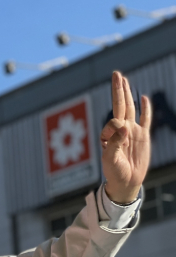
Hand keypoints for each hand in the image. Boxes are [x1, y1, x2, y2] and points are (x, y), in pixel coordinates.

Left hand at [101, 70, 151, 204]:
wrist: (125, 182)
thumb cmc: (114, 172)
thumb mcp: (110, 160)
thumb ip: (115, 143)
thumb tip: (125, 127)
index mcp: (110, 135)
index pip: (113, 121)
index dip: (113, 128)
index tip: (112, 141)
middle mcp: (121, 130)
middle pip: (120, 105)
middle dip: (118, 90)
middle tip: (115, 74)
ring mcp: (132, 131)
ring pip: (131, 108)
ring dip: (127, 94)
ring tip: (123, 79)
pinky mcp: (143, 136)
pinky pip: (146, 119)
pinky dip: (145, 109)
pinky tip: (143, 97)